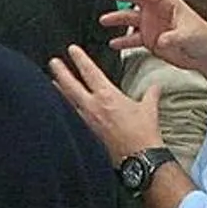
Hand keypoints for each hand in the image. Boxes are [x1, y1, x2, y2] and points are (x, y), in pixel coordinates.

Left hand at [48, 43, 160, 162]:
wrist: (138, 158)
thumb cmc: (143, 134)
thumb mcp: (149, 109)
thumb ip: (150, 95)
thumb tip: (156, 87)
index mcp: (107, 96)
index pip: (90, 72)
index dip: (79, 58)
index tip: (72, 49)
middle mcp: (92, 107)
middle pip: (70, 85)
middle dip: (60, 71)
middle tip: (52, 62)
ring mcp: (86, 121)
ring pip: (67, 101)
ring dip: (58, 90)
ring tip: (51, 82)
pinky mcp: (85, 134)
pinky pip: (71, 117)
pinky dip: (64, 109)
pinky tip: (61, 108)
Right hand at [92, 0, 206, 72]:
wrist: (206, 55)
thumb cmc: (204, 39)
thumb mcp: (191, 36)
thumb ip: (175, 37)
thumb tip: (161, 41)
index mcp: (168, 1)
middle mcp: (156, 10)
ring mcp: (151, 24)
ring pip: (129, 18)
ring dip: (116, 19)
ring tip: (103, 21)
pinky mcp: (149, 39)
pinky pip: (132, 38)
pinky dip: (123, 41)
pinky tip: (113, 43)